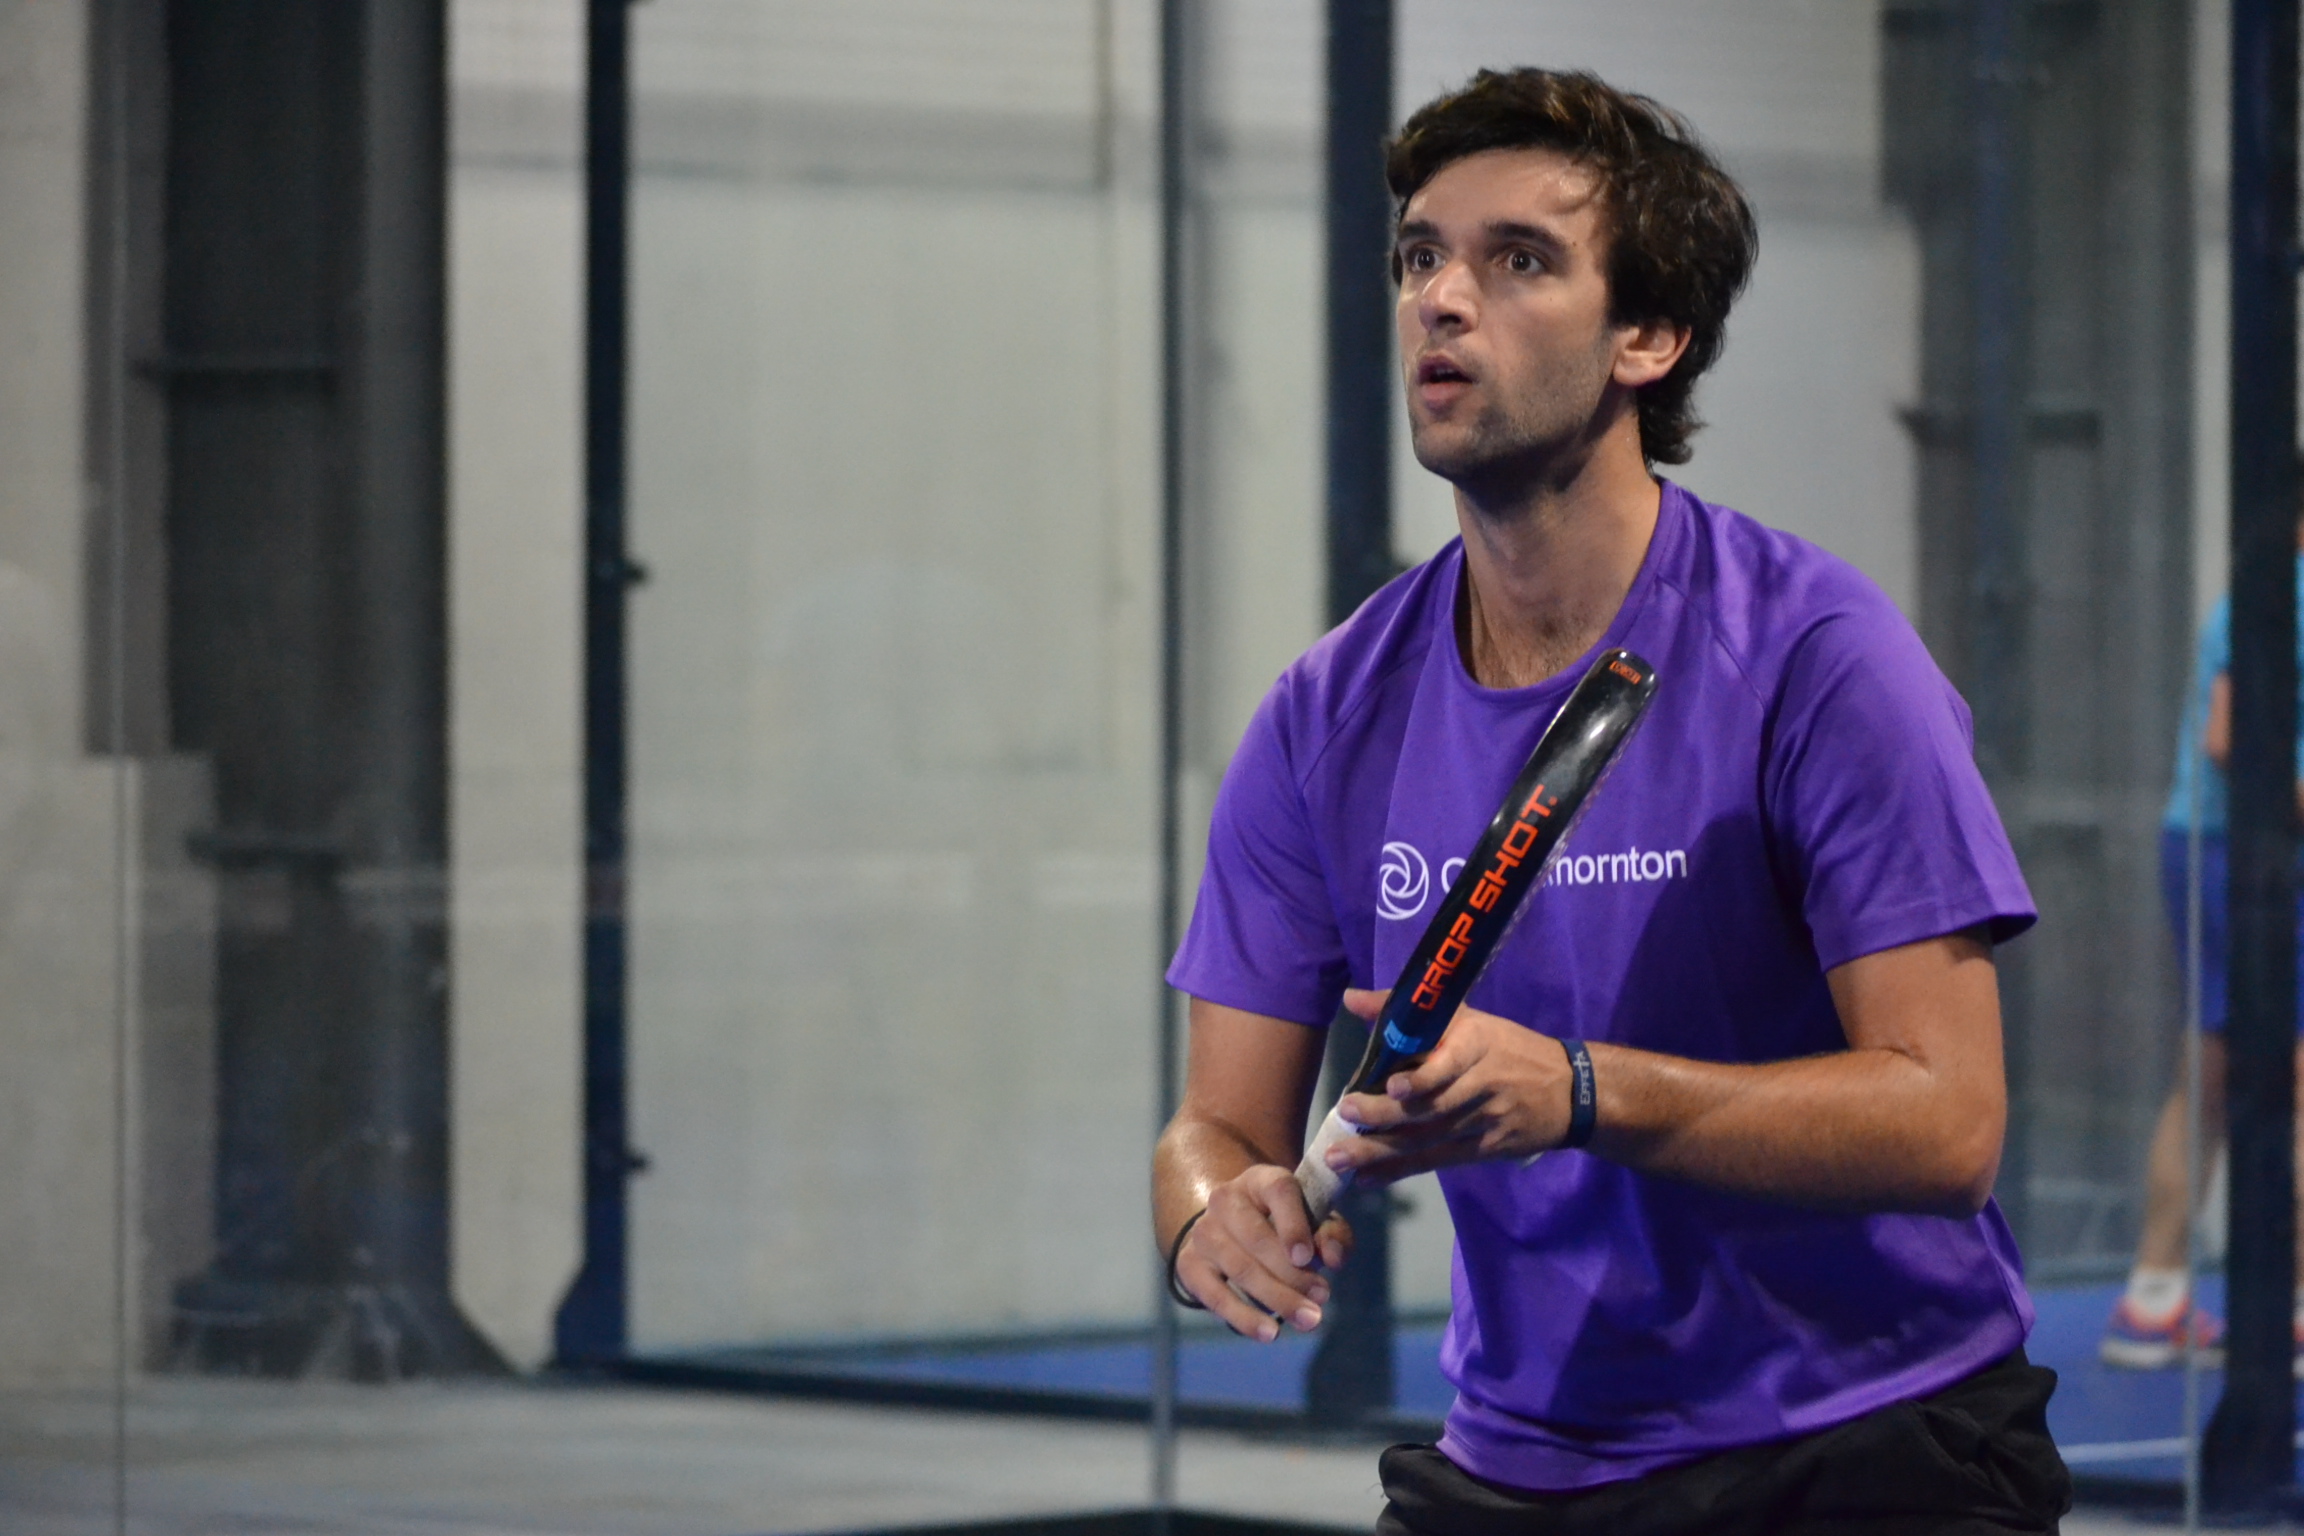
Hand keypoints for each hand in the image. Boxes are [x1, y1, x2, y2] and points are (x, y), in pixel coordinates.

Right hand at [1173, 1163, 1352, 1341]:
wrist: (1229, 1226)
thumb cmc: (1283, 1223)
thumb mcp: (1313, 1218)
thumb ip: (1332, 1234)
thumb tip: (1333, 1259)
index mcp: (1260, 1180)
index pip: (1278, 1191)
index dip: (1293, 1224)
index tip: (1307, 1258)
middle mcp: (1225, 1199)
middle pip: (1257, 1237)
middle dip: (1292, 1274)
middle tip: (1322, 1300)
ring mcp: (1203, 1232)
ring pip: (1240, 1268)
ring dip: (1276, 1298)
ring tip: (1307, 1320)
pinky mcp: (1189, 1264)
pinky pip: (1215, 1295)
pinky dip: (1244, 1317)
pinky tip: (1269, 1333)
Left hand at [1322, 988, 1570, 1183]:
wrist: (1570, 1090)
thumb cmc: (1506, 1047)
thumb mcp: (1467, 1019)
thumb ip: (1407, 1011)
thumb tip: (1350, 999)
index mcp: (1477, 1044)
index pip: (1452, 1064)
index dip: (1425, 1077)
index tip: (1395, 1085)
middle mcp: (1481, 1083)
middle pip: (1432, 1106)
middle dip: (1386, 1115)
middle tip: (1346, 1117)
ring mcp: (1485, 1121)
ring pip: (1429, 1139)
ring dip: (1381, 1152)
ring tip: (1340, 1160)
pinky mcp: (1486, 1150)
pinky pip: (1438, 1161)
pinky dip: (1401, 1170)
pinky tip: (1368, 1178)